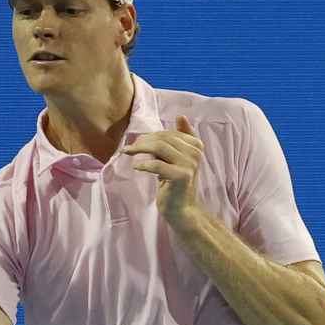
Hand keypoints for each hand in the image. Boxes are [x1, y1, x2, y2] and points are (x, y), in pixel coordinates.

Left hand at [122, 114, 203, 232]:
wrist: (182, 209)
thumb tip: (180, 115)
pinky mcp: (181, 176)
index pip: (169, 133)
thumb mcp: (178, 158)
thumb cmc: (176, 183)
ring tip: (128, 152)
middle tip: (129, 147)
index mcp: (196, 145)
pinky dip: (143, 164)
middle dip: (143, 141)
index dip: (151, 136)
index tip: (137, 142)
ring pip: (159, 147)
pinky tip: (136, 166)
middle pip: (163, 138)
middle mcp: (195, 152)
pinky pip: (156, 164)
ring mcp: (189, 164)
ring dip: (139, 148)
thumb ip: (180, 137)